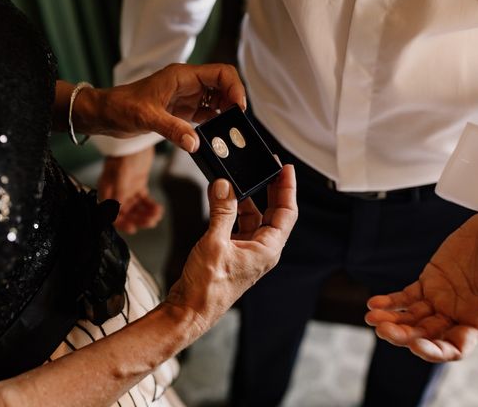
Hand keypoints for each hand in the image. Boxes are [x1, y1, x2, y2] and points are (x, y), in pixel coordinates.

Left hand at [68, 63, 245, 152]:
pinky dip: (215, 123)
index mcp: (182, 75)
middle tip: (237, 124)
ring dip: (226, 114)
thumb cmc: (121, 106)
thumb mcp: (146, 117)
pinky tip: (217, 135)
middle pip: (223, 86)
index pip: (221, 73)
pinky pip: (206, 114)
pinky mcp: (182, 111)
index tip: (238, 108)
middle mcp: (188, 84)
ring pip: (217, 100)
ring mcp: (187, 97)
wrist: (105, 114)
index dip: (235, 87)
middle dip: (234, 102)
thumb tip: (195, 143)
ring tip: (230, 132)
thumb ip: (172, 129)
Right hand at [98, 148, 162, 233]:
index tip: (133, 228)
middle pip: (126, 214)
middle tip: (151, 221)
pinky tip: (158, 208)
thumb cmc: (125, 155)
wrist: (137, 140)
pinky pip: (144, 201)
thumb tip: (118, 210)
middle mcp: (117, 192)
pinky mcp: (137, 185)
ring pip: (136, 209)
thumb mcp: (121, 174)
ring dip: (146, 214)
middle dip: (138, 219)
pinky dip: (151, 206)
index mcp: (108, 191)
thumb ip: (119, 192)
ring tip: (156, 214)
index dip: (122, 223)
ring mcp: (127, 189)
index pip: (112, 213)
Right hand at [165, 165, 297, 332]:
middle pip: (274, 213)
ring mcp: (247, 252)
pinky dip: (233, 210)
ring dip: (248, 198)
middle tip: (268, 167)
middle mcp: (261, 250)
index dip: (287, 189)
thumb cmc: (207, 288)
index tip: (285, 169)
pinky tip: (224, 199)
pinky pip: (238, 225)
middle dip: (271, 189)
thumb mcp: (215, 243)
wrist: (190, 310)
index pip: (287, 213)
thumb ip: (221, 211)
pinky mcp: (232, 253)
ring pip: (254, 218)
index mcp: (267, 250)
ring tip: (240, 178)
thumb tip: (224, 186)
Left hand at [366, 213, 477, 361]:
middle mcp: (457, 315)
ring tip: (371, 317)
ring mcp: (439, 301)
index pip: (456, 347)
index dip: (436, 351)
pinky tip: (373, 303)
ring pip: (411, 319)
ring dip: (391, 321)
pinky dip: (389, 302)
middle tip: (383, 330)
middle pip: (427, 336)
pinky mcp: (427, 284)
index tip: (416, 346)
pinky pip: (405, 298)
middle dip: (404, 336)